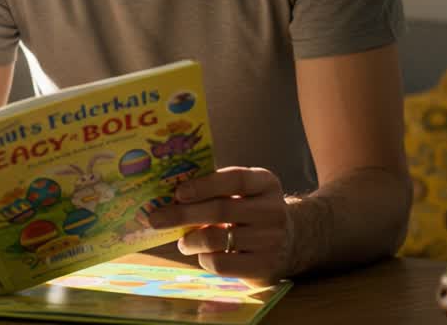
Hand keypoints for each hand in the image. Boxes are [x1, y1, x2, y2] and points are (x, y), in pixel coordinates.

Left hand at [145, 166, 293, 285]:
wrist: (290, 241)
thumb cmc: (251, 212)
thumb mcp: (244, 193)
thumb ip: (216, 189)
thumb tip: (167, 193)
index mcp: (266, 183)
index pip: (235, 179)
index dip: (204, 185)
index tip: (178, 192)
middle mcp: (273, 210)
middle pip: (221, 210)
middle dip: (182, 214)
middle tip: (156, 219)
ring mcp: (271, 240)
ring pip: (217, 239)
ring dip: (190, 240)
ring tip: (182, 242)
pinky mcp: (264, 267)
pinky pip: (222, 264)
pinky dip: (204, 258)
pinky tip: (204, 255)